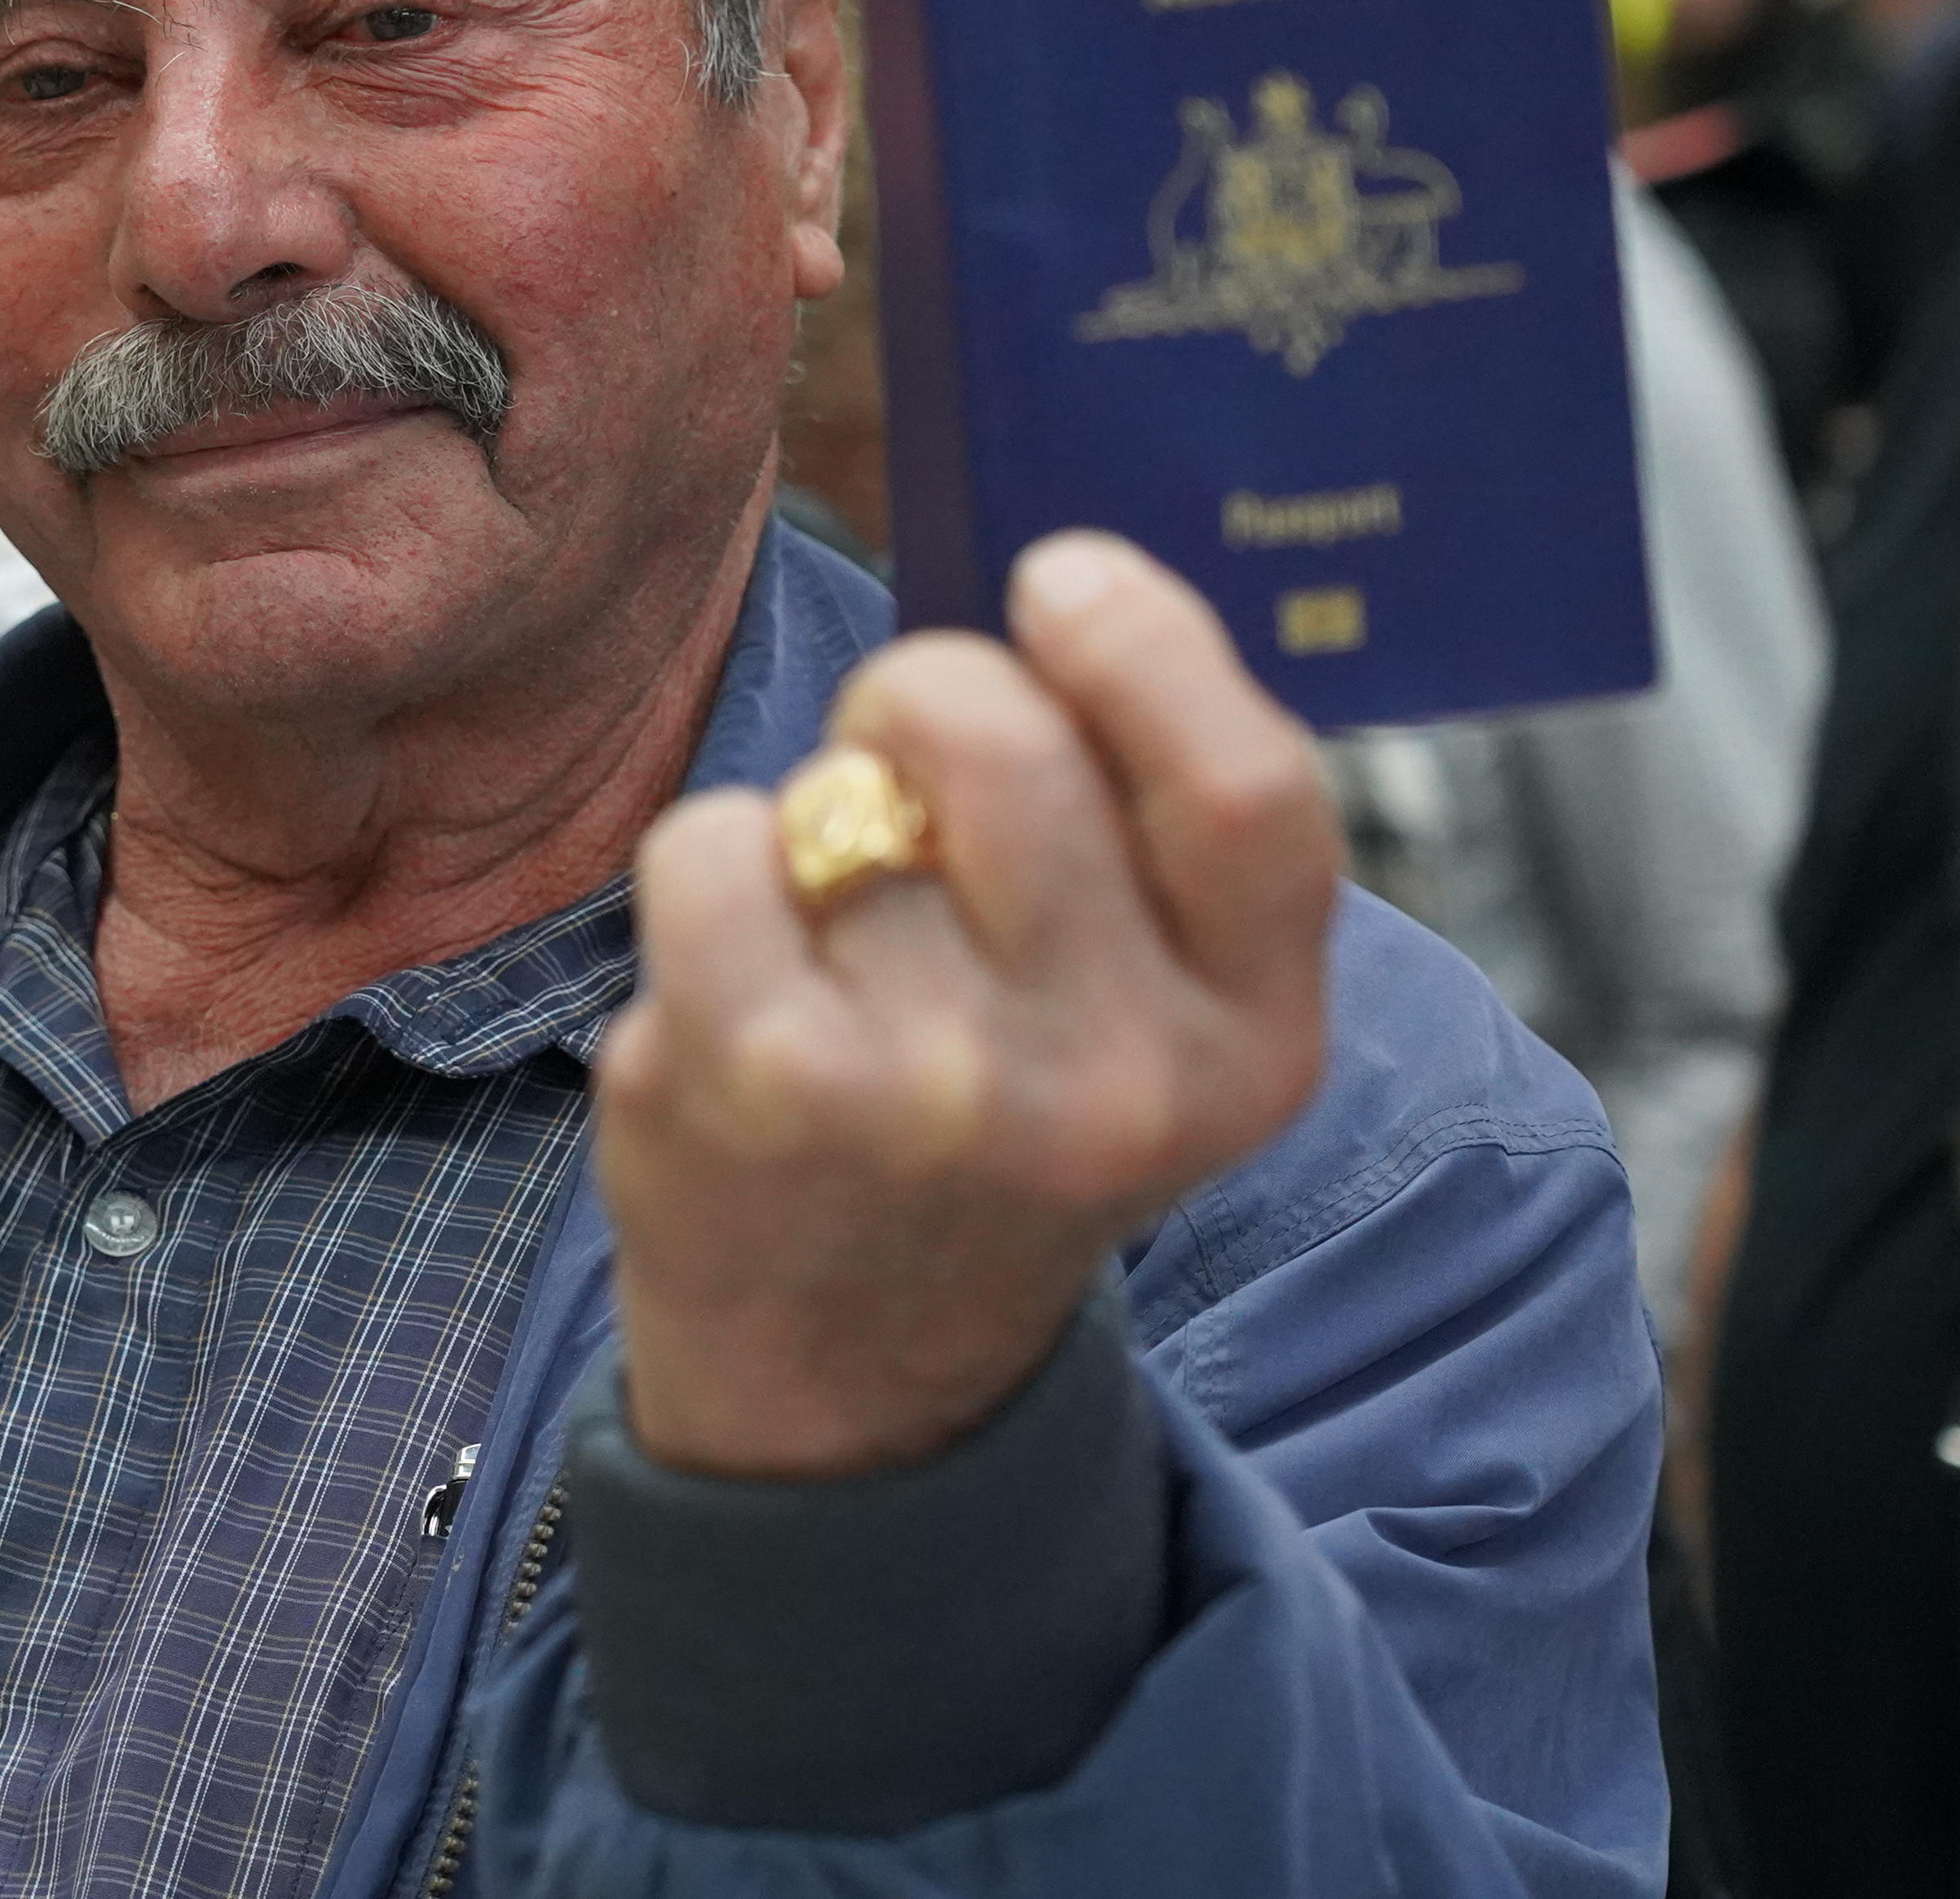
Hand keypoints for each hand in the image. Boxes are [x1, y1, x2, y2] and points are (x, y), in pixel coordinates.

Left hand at [597, 532, 1338, 1481]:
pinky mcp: (768, 1087)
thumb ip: (1148, 833)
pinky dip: (708, 866)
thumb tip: (1074, 588)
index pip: (1248, 787)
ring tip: (834, 919)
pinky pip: (714, 842)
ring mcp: (937, 1091)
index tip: (1061, 578)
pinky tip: (741, 970)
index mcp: (1252, 1043)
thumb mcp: (1151, 1016)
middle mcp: (1116, 1080)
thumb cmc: (998, 1124)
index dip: (1148, 645)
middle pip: (1009, 745)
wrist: (852, 1381)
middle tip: (901, 759)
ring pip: (845, 789)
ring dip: (818, 811)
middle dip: (928, 696)